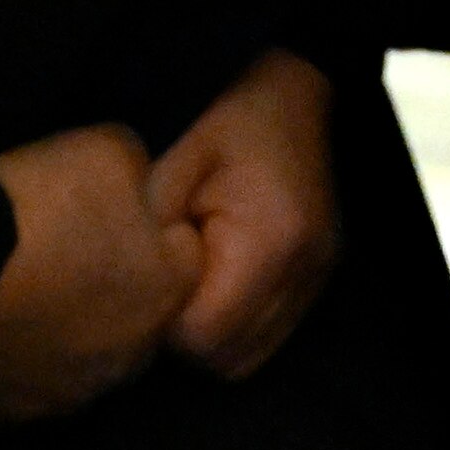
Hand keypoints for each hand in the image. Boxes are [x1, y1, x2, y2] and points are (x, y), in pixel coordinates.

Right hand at [0, 122, 201, 422]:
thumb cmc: (38, 207)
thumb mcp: (107, 149)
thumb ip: (140, 171)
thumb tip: (139, 185)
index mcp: (169, 287)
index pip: (184, 252)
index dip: (151, 226)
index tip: (112, 211)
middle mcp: (136, 352)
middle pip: (142, 311)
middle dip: (119, 284)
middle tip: (68, 248)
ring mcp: (79, 390)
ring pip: (93, 352)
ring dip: (75, 325)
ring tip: (30, 287)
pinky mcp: (24, 411)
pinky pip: (38, 379)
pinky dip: (27, 354)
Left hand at [145, 48, 344, 380]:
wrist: (297, 91)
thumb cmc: (231, 122)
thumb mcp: (178, 161)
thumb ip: (152, 227)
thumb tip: (131, 291)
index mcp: (268, 241)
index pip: (206, 335)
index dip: (168, 324)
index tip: (152, 286)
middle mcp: (303, 270)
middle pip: (231, 358)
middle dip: (189, 338)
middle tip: (167, 290)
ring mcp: (316, 277)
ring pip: (251, 357)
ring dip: (215, 337)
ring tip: (193, 288)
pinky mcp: (318, 277)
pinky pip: (271, 335)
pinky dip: (239, 325)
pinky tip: (221, 285)